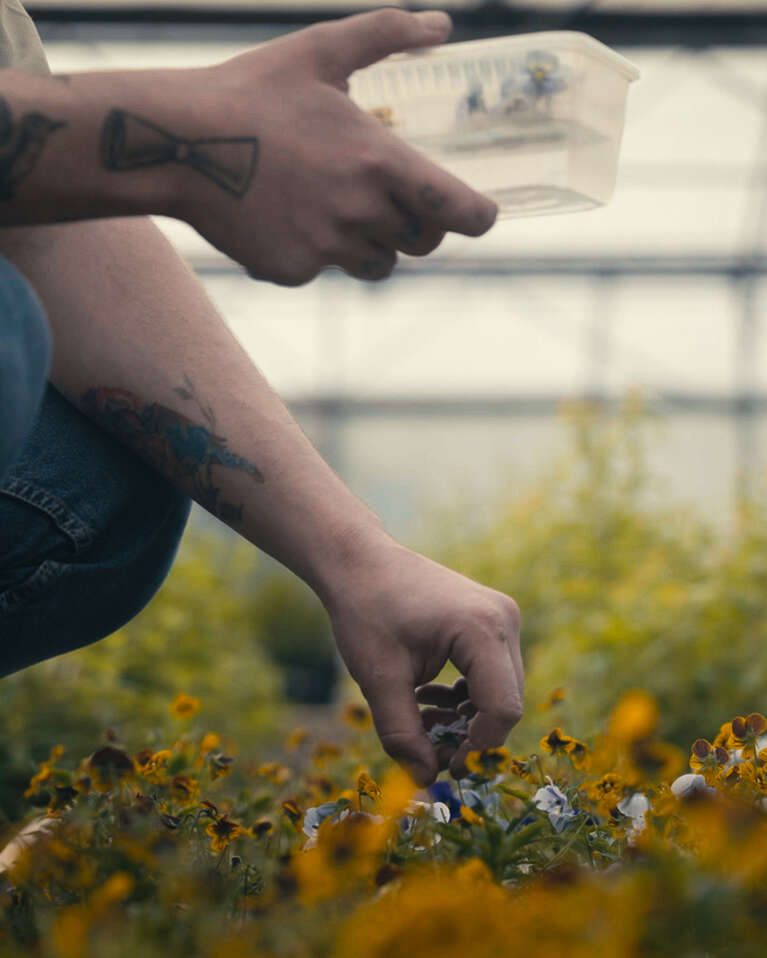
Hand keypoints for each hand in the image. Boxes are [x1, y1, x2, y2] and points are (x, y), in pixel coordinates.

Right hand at [177, 8, 497, 284]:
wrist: (179, 142)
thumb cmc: (253, 91)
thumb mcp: (322, 50)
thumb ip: (387, 34)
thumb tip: (443, 25)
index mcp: (381, 162)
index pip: (460, 212)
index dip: (478, 216)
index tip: (479, 214)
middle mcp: (361, 212)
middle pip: (422, 243)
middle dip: (418, 226)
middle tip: (394, 201)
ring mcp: (326, 247)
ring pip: (378, 264)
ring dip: (372, 242)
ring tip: (335, 206)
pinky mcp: (293, 270)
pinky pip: (324, 270)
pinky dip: (315, 251)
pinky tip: (284, 216)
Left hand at [323, 540, 523, 785]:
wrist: (360, 562)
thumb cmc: (365, 611)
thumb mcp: (379, 678)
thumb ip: (403, 734)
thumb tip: (424, 782)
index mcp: (482, 628)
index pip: (502, 708)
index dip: (478, 748)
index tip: (444, 769)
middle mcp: (503, 619)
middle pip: (505, 701)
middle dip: (470, 735)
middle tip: (428, 754)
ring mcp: (501, 616)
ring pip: (499, 690)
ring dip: (464, 717)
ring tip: (417, 720)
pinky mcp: (490, 620)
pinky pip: (490, 673)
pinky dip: (464, 696)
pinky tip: (424, 698)